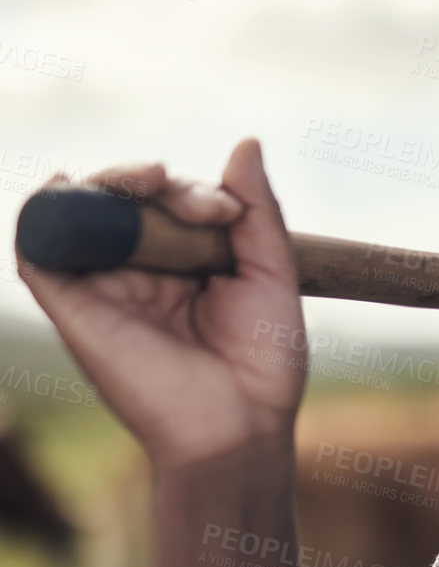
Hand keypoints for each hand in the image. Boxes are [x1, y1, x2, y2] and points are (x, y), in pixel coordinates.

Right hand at [17, 139, 304, 472]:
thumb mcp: (272, 274)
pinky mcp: (74, 308)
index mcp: (187, 261)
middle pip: (125, 198)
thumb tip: (246, 141)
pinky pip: (39, 253)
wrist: (240, 425)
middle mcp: (141, 269)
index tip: (227, 211)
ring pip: (83, 213)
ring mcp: (105, 286)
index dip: (194, 189)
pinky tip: (60, 187)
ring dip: (107, 182)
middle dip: (157, 180)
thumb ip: (258, 211)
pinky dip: (43, 215)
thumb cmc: (264, 360)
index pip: (173, 199)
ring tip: (147, 179)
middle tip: (200, 203)